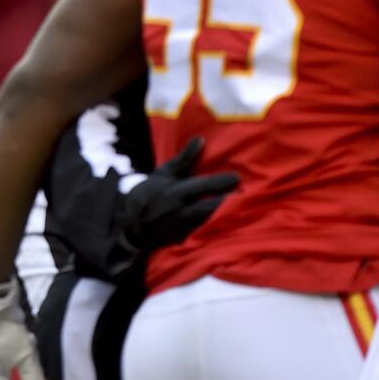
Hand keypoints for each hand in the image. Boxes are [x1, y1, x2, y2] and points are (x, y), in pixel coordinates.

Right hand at [119, 137, 237, 255]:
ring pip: (208, 219)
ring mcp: (181, 229)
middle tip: (244, 192)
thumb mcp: (165, 173)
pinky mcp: (184, 240)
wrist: (134, 224)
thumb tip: (200, 139)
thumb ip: (185, 158)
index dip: (220, 183)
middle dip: (227, 200)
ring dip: (224, 211)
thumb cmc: (152, 192)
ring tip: (240, 202)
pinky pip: (203, 230)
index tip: (238, 178)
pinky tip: (228, 215)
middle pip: (208, 206)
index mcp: (172, 193)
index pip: (200, 187)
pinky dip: (216, 221)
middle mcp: (178, 212)